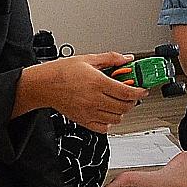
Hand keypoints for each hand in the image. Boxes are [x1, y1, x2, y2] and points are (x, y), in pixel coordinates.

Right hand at [22, 53, 144, 131]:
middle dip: (132, 101)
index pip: (127, 92)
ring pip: (116, 118)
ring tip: (118, 101)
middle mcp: (95, 99)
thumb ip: (110, 59)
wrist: (44, 85)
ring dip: (122, 111)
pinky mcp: (84, 121)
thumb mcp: (88, 59)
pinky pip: (104, 128)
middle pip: (124, 107)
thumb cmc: (62, 72)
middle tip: (131, 94)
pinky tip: (107, 111)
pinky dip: (109, 122)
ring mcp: (89, 112)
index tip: (143, 90)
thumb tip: (126, 59)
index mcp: (98, 83)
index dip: (139, 92)